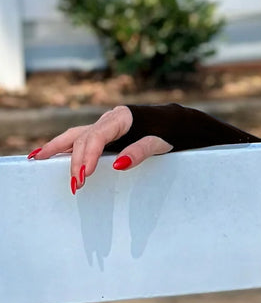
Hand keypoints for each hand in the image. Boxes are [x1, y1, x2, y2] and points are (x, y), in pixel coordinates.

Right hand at [26, 106, 173, 194]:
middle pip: (84, 138)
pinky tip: (48, 152)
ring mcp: (105, 125)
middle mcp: (110, 119)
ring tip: (37, 159)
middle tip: (75, 185)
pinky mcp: (105, 132)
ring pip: (76, 136)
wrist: (181, 123)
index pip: (97, 136)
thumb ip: (140, 152)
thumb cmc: (172, 132)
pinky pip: (81, 138)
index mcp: (122, 118)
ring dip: (58, 149)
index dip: (88, 155)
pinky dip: (64, 146)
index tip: (84, 175)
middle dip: (76, 161)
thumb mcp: (161, 143)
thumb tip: (118, 165)